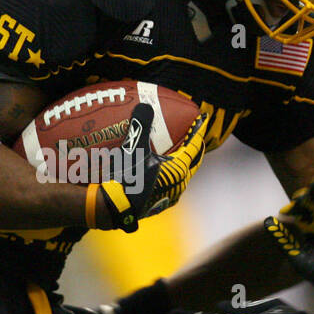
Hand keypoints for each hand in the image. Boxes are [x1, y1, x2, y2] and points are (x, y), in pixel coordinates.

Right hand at [97, 104, 206, 231]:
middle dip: (194, 148)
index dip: (197, 131)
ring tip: (178, 151)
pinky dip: (168, 172)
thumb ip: (140, 125)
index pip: (193, 146)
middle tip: (194, 135)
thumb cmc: (126, 178)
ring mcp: (168, 196)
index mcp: (178, 171)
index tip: (201, 119)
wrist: (113, 208)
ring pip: (181, 174)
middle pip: (192, 162)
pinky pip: (168, 183)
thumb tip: (144, 105)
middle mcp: (178, 185)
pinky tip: (158, 169)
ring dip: (181, 162)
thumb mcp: (133, 148)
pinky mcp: (157, 204)